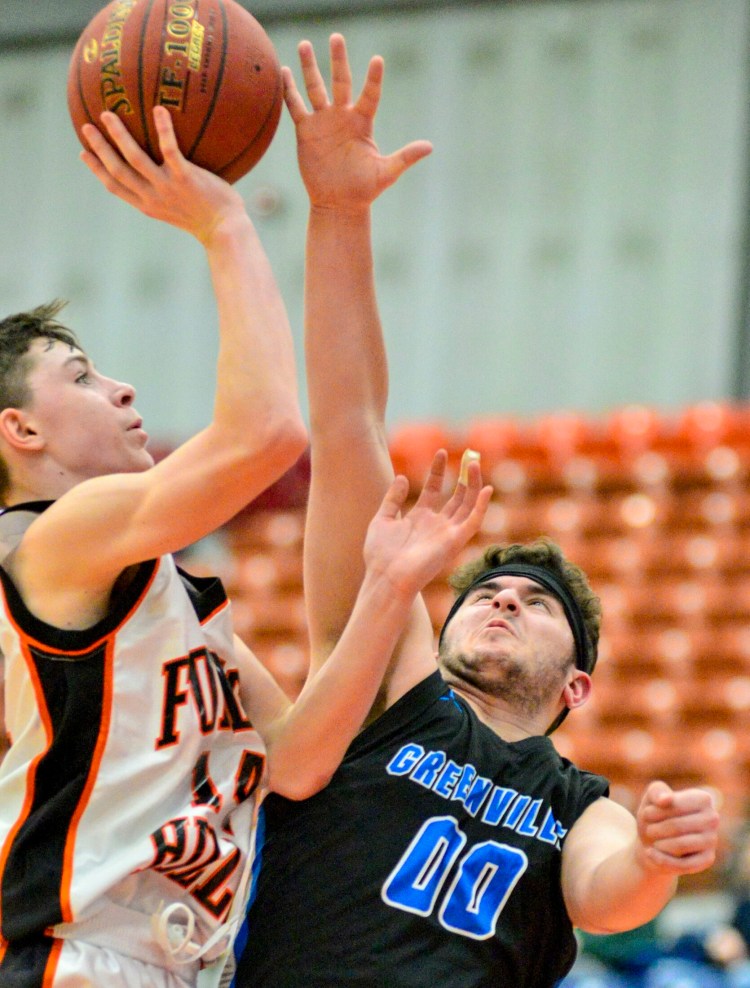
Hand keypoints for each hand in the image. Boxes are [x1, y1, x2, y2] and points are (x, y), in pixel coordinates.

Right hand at [80, 106, 245, 243]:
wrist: (225, 229)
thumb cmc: (208, 218)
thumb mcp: (180, 209)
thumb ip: (167, 193)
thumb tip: (165, 172)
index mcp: (148, 205)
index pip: (115, 187)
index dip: (97, 170)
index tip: (83, 153)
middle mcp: (152, 197)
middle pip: (117, 170)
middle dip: (99, 149)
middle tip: (86, 127)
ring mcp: (167, 188)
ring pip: (135, 158)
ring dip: (118, 136)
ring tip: (107, 114)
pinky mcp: (185, 178)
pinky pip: (170, 149)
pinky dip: (163, 129)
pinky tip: (158, 109)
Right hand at [283, 32, 432, 210]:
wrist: (339, 204)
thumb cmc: (364, 190)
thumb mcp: (386, 173)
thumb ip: (405, 157)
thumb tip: (429, 147)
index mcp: (363, 123)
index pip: (370, 95)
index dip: (374, 79)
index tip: (377, 60)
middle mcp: (343, 117)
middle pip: (341, 82)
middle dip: (338, 60)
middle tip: (336, 37)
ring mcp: (324, 122)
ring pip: (315, 88)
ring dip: (309, 67)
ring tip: (305, 43)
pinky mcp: (306, 131)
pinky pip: (296, 106)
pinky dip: (289, 91)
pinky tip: (284, 71)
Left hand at [363, 450, 492, 599]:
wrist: (386, 577)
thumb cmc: (380, 555)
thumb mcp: (383, 519)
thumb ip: (393, 498)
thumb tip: (402, 476)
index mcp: (420, 518)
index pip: (433, 489)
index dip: (437, 470)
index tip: (440, 452)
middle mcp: (436, 524)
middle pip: (456, 496)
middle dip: (463, 477)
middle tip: (469, 457)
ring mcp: (447, 533)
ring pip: (467, 505)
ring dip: (474, 486)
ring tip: (474, 465)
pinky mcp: (455, 542)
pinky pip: (473, 522)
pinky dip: (481, 506)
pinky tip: (485, 489)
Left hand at [636, 780, 718, 874]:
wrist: (653, 842)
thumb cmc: (654, 816)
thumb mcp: (650, 799)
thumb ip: (656, 792)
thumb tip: (666, 799)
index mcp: (703, 798)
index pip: (675, 806)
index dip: (655, 811)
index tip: (646, 814)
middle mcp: (712, 818)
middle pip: (677, 826)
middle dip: (655, 829)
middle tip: (649, 830)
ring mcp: (712, 839)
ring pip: (681, 845)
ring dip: (658, 844)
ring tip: (652, 841)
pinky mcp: (708, 859)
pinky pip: (684, 864)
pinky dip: (662, 859)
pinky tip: (650, 853)